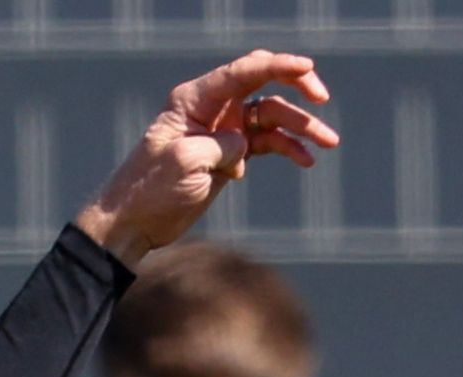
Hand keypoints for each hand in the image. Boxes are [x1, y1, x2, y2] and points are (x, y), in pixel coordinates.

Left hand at [71, 53, 337, 261]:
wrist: (133, 224)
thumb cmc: (150, 189)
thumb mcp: (186, 162)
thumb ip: (222, 144)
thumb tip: (244, 144)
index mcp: (195, 100)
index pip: (243, 72)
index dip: (277, 65)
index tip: (308, 68)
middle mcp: (212, 108)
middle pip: (263, 85)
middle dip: (296, 88)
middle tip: (322, 98)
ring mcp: (223, 130)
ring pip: (271, 117)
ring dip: (301, 127)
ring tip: (329, 142)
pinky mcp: (230, 155)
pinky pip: (267, 144)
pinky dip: (288, 149)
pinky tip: (306, 160)